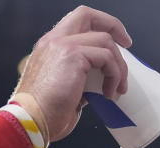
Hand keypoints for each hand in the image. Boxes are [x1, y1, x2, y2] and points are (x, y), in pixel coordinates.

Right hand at [13, 6, 131, 144]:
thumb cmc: (46, 112)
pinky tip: (109, 94)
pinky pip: (106, 58)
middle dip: (114, 26)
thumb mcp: (66, 88)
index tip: (119, 42)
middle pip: (88, 15)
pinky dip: (114, 76)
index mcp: (51, 46)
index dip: (101, 25)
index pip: (77, 22)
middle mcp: (54, 40)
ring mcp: (62, 45)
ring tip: (118, 88)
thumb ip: (81, 78)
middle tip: (128, 46)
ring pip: (105, 40)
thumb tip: (102, 81)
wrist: (31, 120)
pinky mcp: (72, 55)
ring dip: (119, 66)